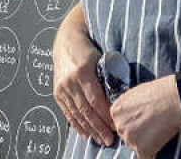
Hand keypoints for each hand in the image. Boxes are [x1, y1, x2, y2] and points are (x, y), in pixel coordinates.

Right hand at [52, 17, 114, 145]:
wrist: (66, 41)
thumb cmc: (88, 49)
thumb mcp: (101, 57)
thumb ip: (109, 73)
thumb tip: (123, 92)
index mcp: (83, 72)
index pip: (95, 99)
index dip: (105, 114)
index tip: (115, 124)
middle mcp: (70, 82)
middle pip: (86, 110)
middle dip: (98, 127)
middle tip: (109, 139)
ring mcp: (62, 88)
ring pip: (77, 114)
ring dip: (89, 129)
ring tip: (99, 139)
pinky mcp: (57, 93)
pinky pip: (67, 112)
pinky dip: (76, 124)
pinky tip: (84, 133)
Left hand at [111, 75, 180, 158]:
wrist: (177, 98)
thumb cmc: (161, 91)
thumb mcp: (137, 92)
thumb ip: (127, 106)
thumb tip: (128, 114)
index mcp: (116, 110)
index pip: (119, 122)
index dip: (132, 121)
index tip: (143, 118)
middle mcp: (119, 125)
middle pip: (125, 134)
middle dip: (137, 132)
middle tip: (152, 124)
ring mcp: (130, 138)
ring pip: (134, 145)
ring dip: (145, 141)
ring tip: (158, 129)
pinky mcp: (141, 149)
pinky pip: (145, 155)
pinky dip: (152, 151)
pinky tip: (161, 139)